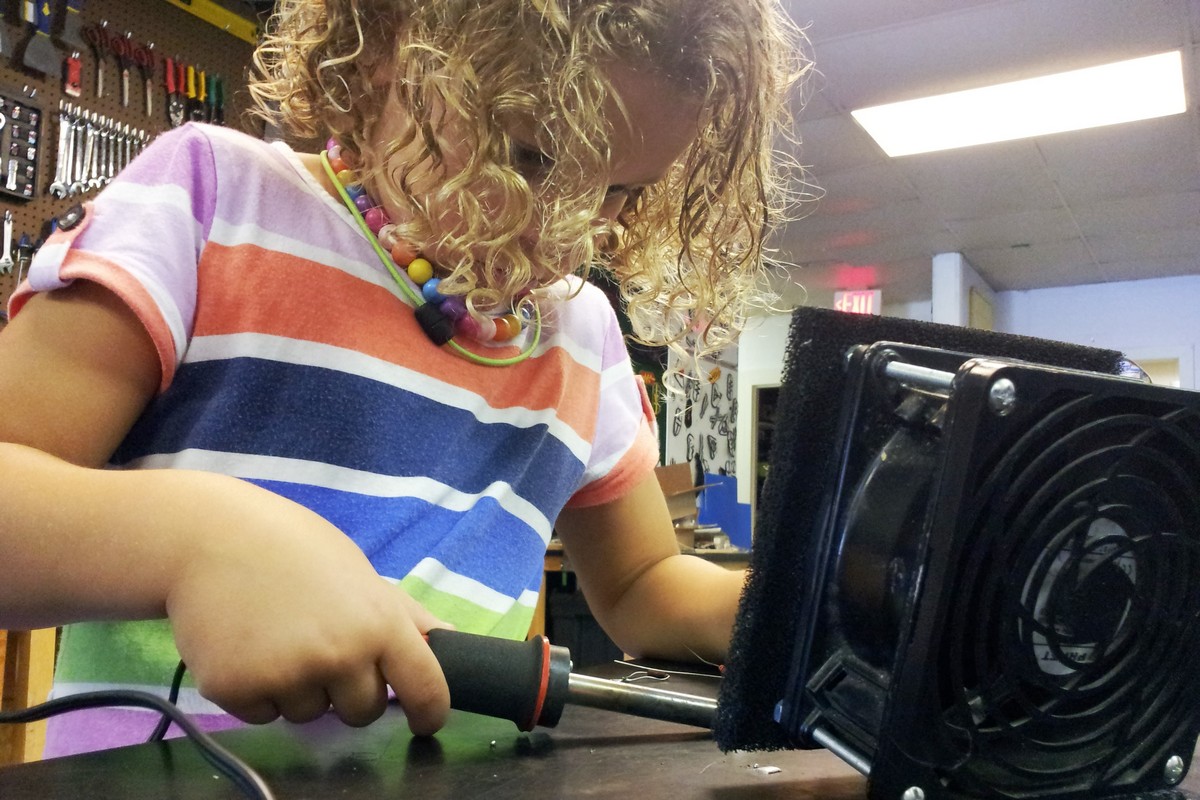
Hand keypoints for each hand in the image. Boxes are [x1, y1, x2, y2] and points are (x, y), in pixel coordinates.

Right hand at [163, 486, 450, 734]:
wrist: (209, 537)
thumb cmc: (292, 549)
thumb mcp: (359, 573)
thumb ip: (404, 614)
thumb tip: (448, 640)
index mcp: (380, 623)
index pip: (424, 687)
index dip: (429, 712)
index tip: (424, 720)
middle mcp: (341, 655)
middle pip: (363, 712)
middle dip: (348, 692)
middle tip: (319, 645)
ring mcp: (289, 675)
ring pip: (310, 715)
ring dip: (298, 689)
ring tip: (276, 634)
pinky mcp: (239, 690)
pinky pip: (263, 715)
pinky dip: (257, 691)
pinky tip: (246, 645)